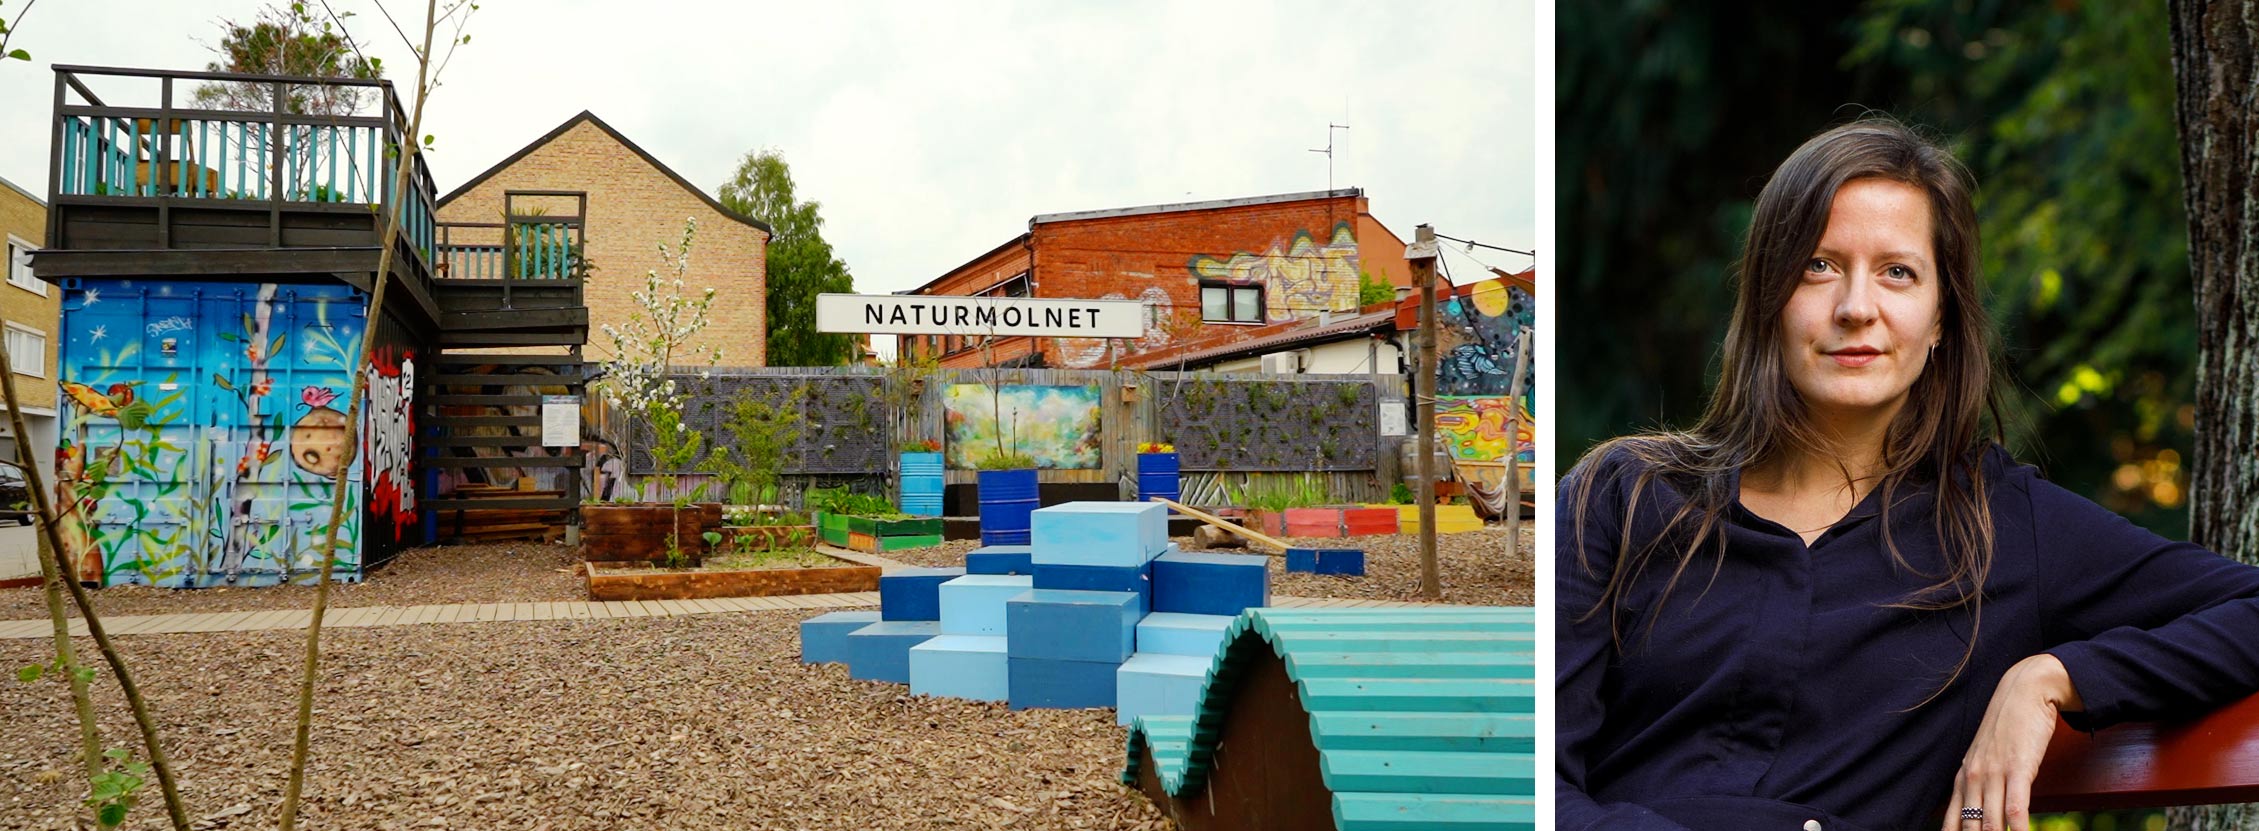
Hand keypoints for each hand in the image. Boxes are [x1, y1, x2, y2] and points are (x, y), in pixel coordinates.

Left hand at [1942, 654, 2084, 830]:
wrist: (2025, 692)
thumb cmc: (2009, 728)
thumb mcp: (1987, 757)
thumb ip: (1982, 784)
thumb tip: (1982, 811)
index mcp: (1963, 778)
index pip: (1952, 823)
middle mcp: (1972, 777)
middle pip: (1970, 828)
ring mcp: (1993, 773)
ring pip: (1990, 822)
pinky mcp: (2018, 768)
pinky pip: (2015, 807)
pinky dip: (2017, 828)